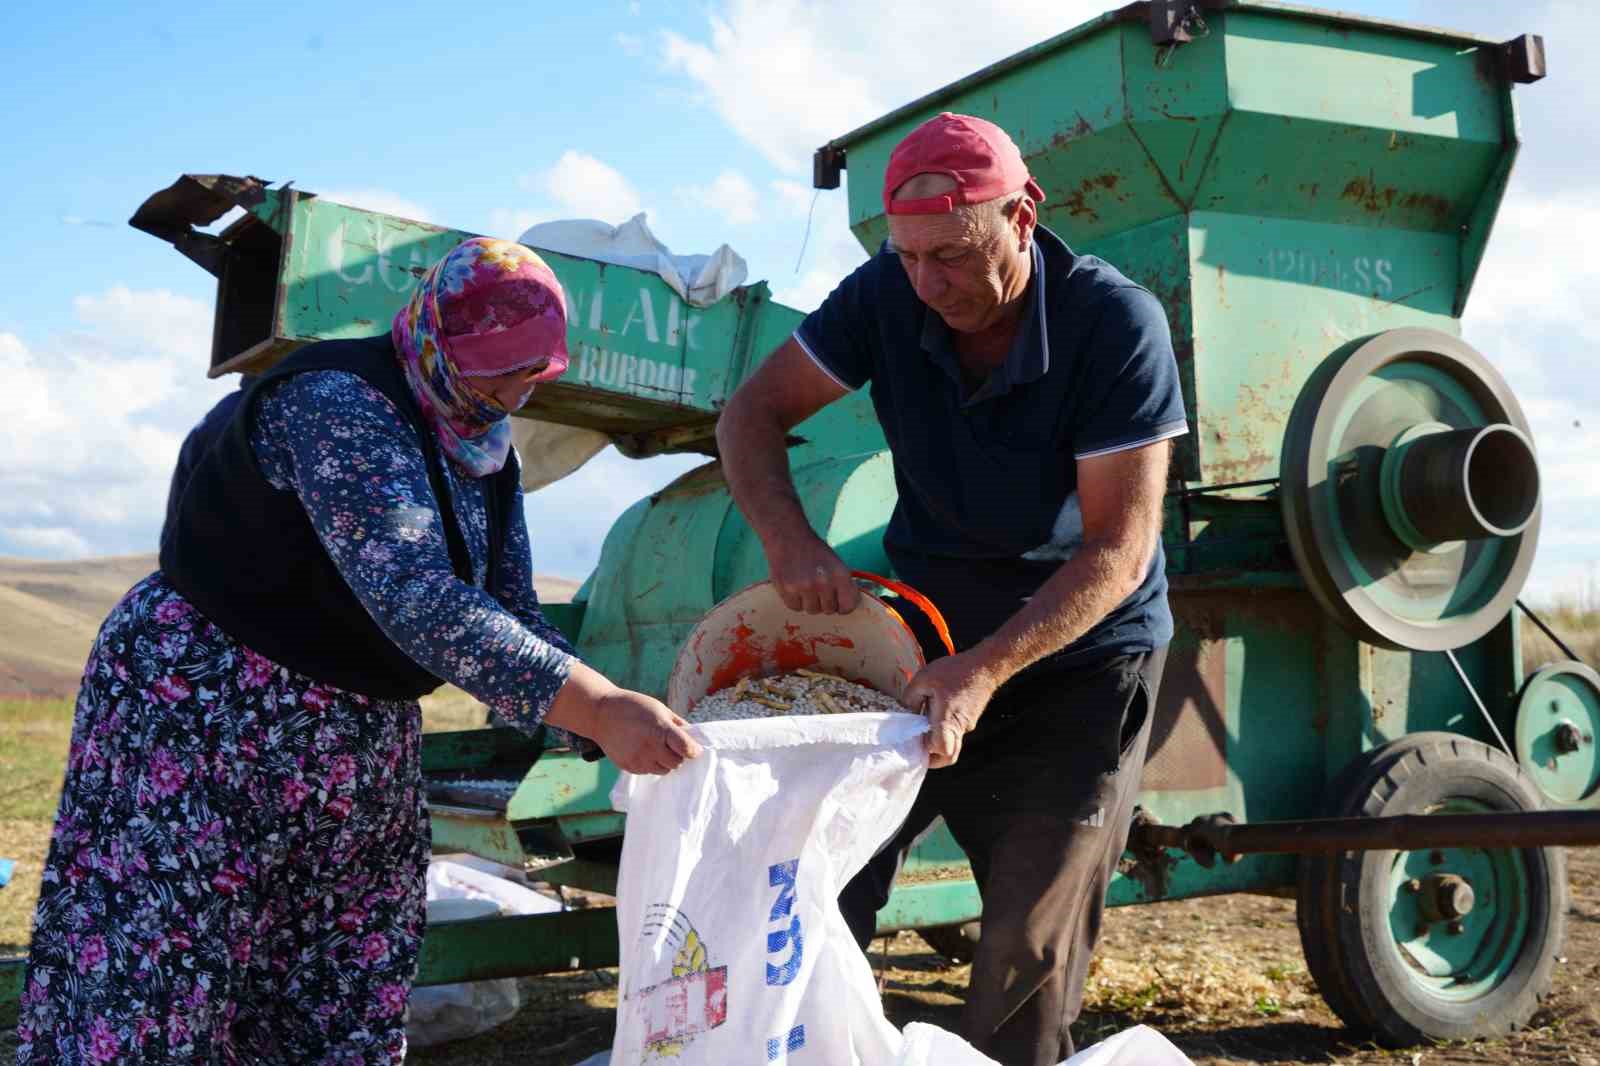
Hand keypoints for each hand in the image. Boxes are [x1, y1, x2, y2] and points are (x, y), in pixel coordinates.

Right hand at [591, 689, 702, 774]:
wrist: (601, 714)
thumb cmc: (634, 707)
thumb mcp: (660, 709)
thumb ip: (677, 725)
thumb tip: (694, 738)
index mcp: (661, 729)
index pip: (687, 749)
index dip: (694, 750)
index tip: (694, 748)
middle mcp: (650, 747)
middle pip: (677, 763)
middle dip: (678, 755)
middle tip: (672, 745)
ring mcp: (639, 759)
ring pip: (663, 770)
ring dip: (665, 761)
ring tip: (656, 746)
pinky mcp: (629, 767)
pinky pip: (648, 771)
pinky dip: (650, 763)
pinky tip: (642, 750)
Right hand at [766, 534, 859, 614]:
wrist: (788, 535)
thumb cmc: (814, 550)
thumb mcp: (836, 563)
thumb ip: (843, 585)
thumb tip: (847, 605)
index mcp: (840, 575)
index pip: (848, 606)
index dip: (843, 606)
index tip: (838, 602)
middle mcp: (824, 583)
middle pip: (829, 610)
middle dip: (824, 602)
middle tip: (817, 587)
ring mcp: (804, 587)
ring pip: (812, 610)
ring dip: (809, 601)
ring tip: (805, 584)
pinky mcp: (787, 590)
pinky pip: (795, 607)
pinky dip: (795, 600)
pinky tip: (794, 585)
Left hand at [903, 651, 1000, 768]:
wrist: (986, 666)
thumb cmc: (955, 671)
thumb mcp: (923, 679)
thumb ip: (910, 698)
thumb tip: (906, 713)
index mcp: (948, 720)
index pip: (941, 751)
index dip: (927, 753)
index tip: (915, 744)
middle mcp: (959, 728)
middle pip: (948, 756)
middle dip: (933, 758)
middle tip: (919, 746)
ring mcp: (967, 725)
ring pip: (952, 744)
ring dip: (937, 741)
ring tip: (924, 726)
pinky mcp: (970, 720)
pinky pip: (956, 732)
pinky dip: (944, 730)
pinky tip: (935, 714)